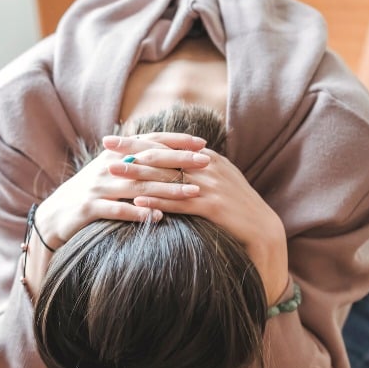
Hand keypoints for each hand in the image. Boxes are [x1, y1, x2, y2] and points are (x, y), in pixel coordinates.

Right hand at [33, 133, 208, 248]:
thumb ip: (133, 161)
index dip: (176, 141)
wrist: (54, 215)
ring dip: (167, 190)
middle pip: (149, 162)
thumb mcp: (109, 172)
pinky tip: (159, 218)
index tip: (202, 144)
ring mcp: (98, 187)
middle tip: (206, 163)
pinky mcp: (89, 208)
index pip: (150, 142)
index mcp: (114, 155)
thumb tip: (166, 151)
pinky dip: (139, 213)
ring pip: (138, 187)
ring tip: (192, 194)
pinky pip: (118, 210)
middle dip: (180, 162)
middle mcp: (107, 167)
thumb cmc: (89, 194)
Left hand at [103, 135, 289, 304]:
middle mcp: (208, 167)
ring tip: (114, 172)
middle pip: (163, 155)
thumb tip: (166, 162)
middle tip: (105, 148)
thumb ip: (193, 169)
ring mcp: (212, 187)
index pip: (166, 144)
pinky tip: (138, 201)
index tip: (113, 138)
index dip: (138, 140)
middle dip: (132, 151)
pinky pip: (180, 202)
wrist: (263, 230)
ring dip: (138, 174)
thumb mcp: (216, 181)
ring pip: (168, 177)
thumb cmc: (234, 207)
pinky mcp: (214, 207)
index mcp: (207, 157)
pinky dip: (158, 200)